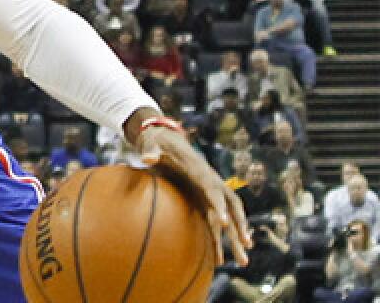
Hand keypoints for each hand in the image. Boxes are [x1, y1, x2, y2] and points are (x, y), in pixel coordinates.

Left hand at [138, 126, 250, 265]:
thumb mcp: (154, 145)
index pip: (212, 190)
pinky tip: (227, 249)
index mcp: (198, 170)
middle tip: (246, 243)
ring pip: (231, 210)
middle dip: (239, 222)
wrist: (168, 141)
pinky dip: (226, 230)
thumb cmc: (159, 144)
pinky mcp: (207, 195)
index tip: (223, 223)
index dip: (218, 206)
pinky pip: (219, 214)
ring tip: (246, 253)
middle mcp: (211, 180)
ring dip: (239, 229)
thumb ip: (151, 151)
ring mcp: (212, 188)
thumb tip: (147, 158)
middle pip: (231, 203)